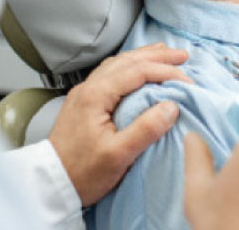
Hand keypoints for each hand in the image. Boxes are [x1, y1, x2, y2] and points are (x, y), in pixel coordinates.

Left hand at [48, 43, 191, 205]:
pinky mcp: (83, 102)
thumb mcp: (118, 155)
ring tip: (164, 54)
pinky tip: (136, 69)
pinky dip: (129, 66)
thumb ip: (145, 129)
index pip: (137, 71)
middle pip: (127, 61)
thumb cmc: (83, 173)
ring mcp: (84, 93)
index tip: (187, 80)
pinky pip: (110, 73)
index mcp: (96, 95)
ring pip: (117, 64)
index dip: (165, 71)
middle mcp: (88, 87)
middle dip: (157, 56)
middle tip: (182, 56)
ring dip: (143, 57)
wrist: (50, 184)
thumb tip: (171, 106)